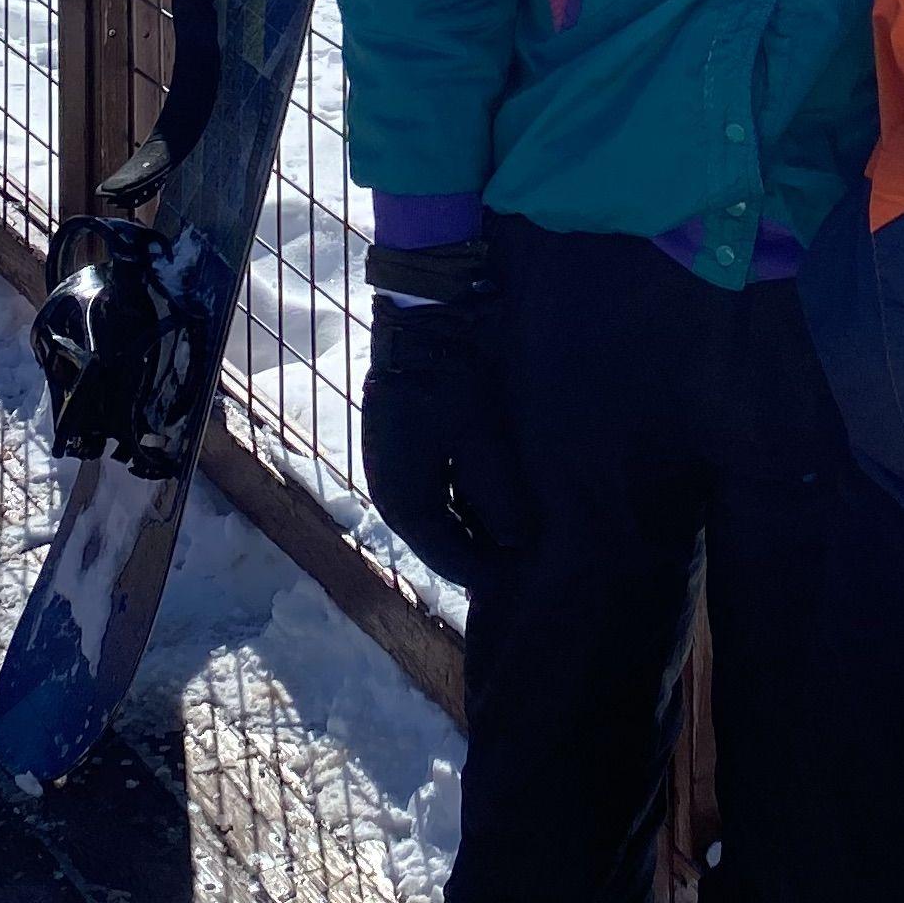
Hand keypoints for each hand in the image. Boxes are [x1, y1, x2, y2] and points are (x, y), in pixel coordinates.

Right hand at [360, 234, 534, 587]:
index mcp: (402, 497)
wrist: (420, 320)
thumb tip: (514, 544)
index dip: (479, 570)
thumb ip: (497, 498)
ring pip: (433, 514)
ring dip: (465, 527)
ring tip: (504, 538)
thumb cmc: (450, 381)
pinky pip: (430, 488)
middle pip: (435, 537)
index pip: (443, 553)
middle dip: (472, 553)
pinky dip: (456, 501)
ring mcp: (391, 465)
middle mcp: (389, 490)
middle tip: (513, 567)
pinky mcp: (400, 444)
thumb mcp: (481, 442)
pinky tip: (484, 501)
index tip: (513, 582)